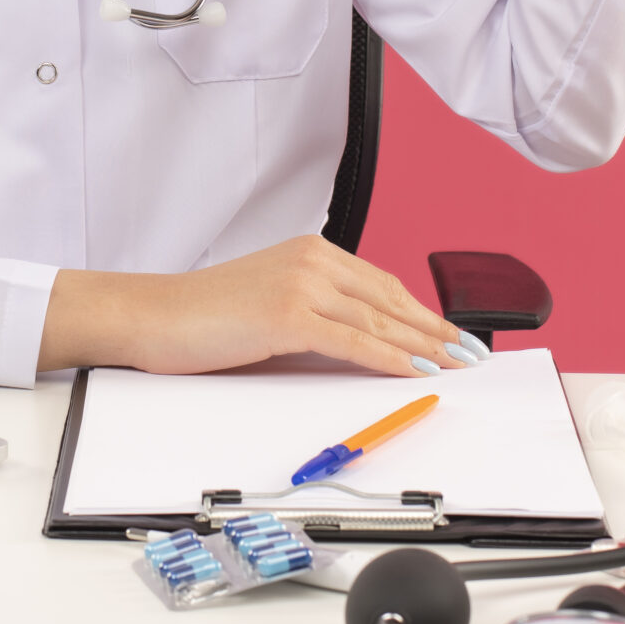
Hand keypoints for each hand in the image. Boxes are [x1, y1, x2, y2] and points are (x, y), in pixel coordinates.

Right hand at [36, 236, 482, 376]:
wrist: (153, 315)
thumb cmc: (204, 317)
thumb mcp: (271, 305)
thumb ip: (316, 315)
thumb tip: (363, 346)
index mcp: (311, 252)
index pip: (383, 285)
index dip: (423, 313)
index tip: (452, 335)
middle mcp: (312, 259)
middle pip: (390, 301)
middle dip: (435, 330)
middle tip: (471, 353)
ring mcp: (301, 283)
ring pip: (378, 321)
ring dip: (423, 347)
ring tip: (454, 366)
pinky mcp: (288, 313)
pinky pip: (352, 341)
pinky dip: (388, 358)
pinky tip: (413, 372)